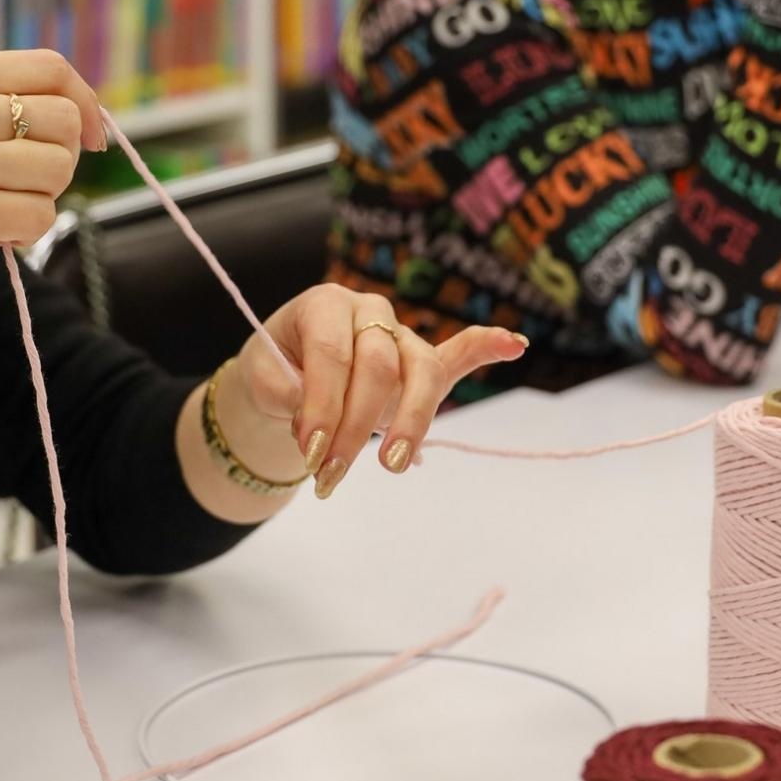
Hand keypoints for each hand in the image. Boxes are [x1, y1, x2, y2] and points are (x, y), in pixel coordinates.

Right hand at [0, 50, 105, 305]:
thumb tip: (71, 111)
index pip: (49, 68)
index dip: (86, 102)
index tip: (92, 135)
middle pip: (65, 122)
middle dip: (63, 158)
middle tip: (27, 183)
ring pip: (58, 172)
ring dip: (41, 198)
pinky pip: (40, 218)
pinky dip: (27, 234)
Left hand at [228, 286, 528, 497]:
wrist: (284, 370)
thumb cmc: (277, 372)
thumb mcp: (266, 381)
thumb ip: (291, 395)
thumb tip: (316, 424)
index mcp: (326, 306)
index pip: (332, 355)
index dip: (323, 405)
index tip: (311, 453)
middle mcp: (370, 312)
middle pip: (378, 366)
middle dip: (356, 426)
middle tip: (331, 474)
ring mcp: (401, 336)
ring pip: (421, 371)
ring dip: (412, 420)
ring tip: (394, 463)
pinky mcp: (421, 362)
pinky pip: (459, 352)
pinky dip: (487, 347)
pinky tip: (514, 345)